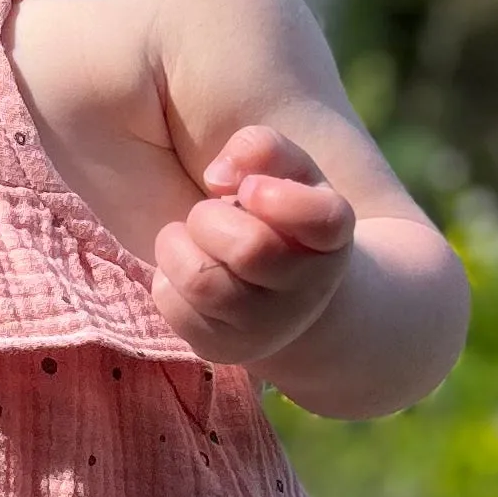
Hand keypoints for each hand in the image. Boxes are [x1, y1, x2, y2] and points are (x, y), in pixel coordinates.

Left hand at [151, 125, 356, 368]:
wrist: (285, 295)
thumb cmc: (281, 217)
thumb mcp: (287, 172)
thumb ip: (262, 149)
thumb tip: (218, 176)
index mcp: (331, 238)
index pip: (323, 220)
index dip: (280, 197)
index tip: (251, 189)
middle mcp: (307, 290)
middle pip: (250, 249)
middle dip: (210, 218)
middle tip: (210, 212)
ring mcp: (266, 327)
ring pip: (202, 281)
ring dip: (179, 245)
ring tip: (191, 238)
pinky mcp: (222, 347)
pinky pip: (172, 305)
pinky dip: (166, 278)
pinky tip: (186, 270)